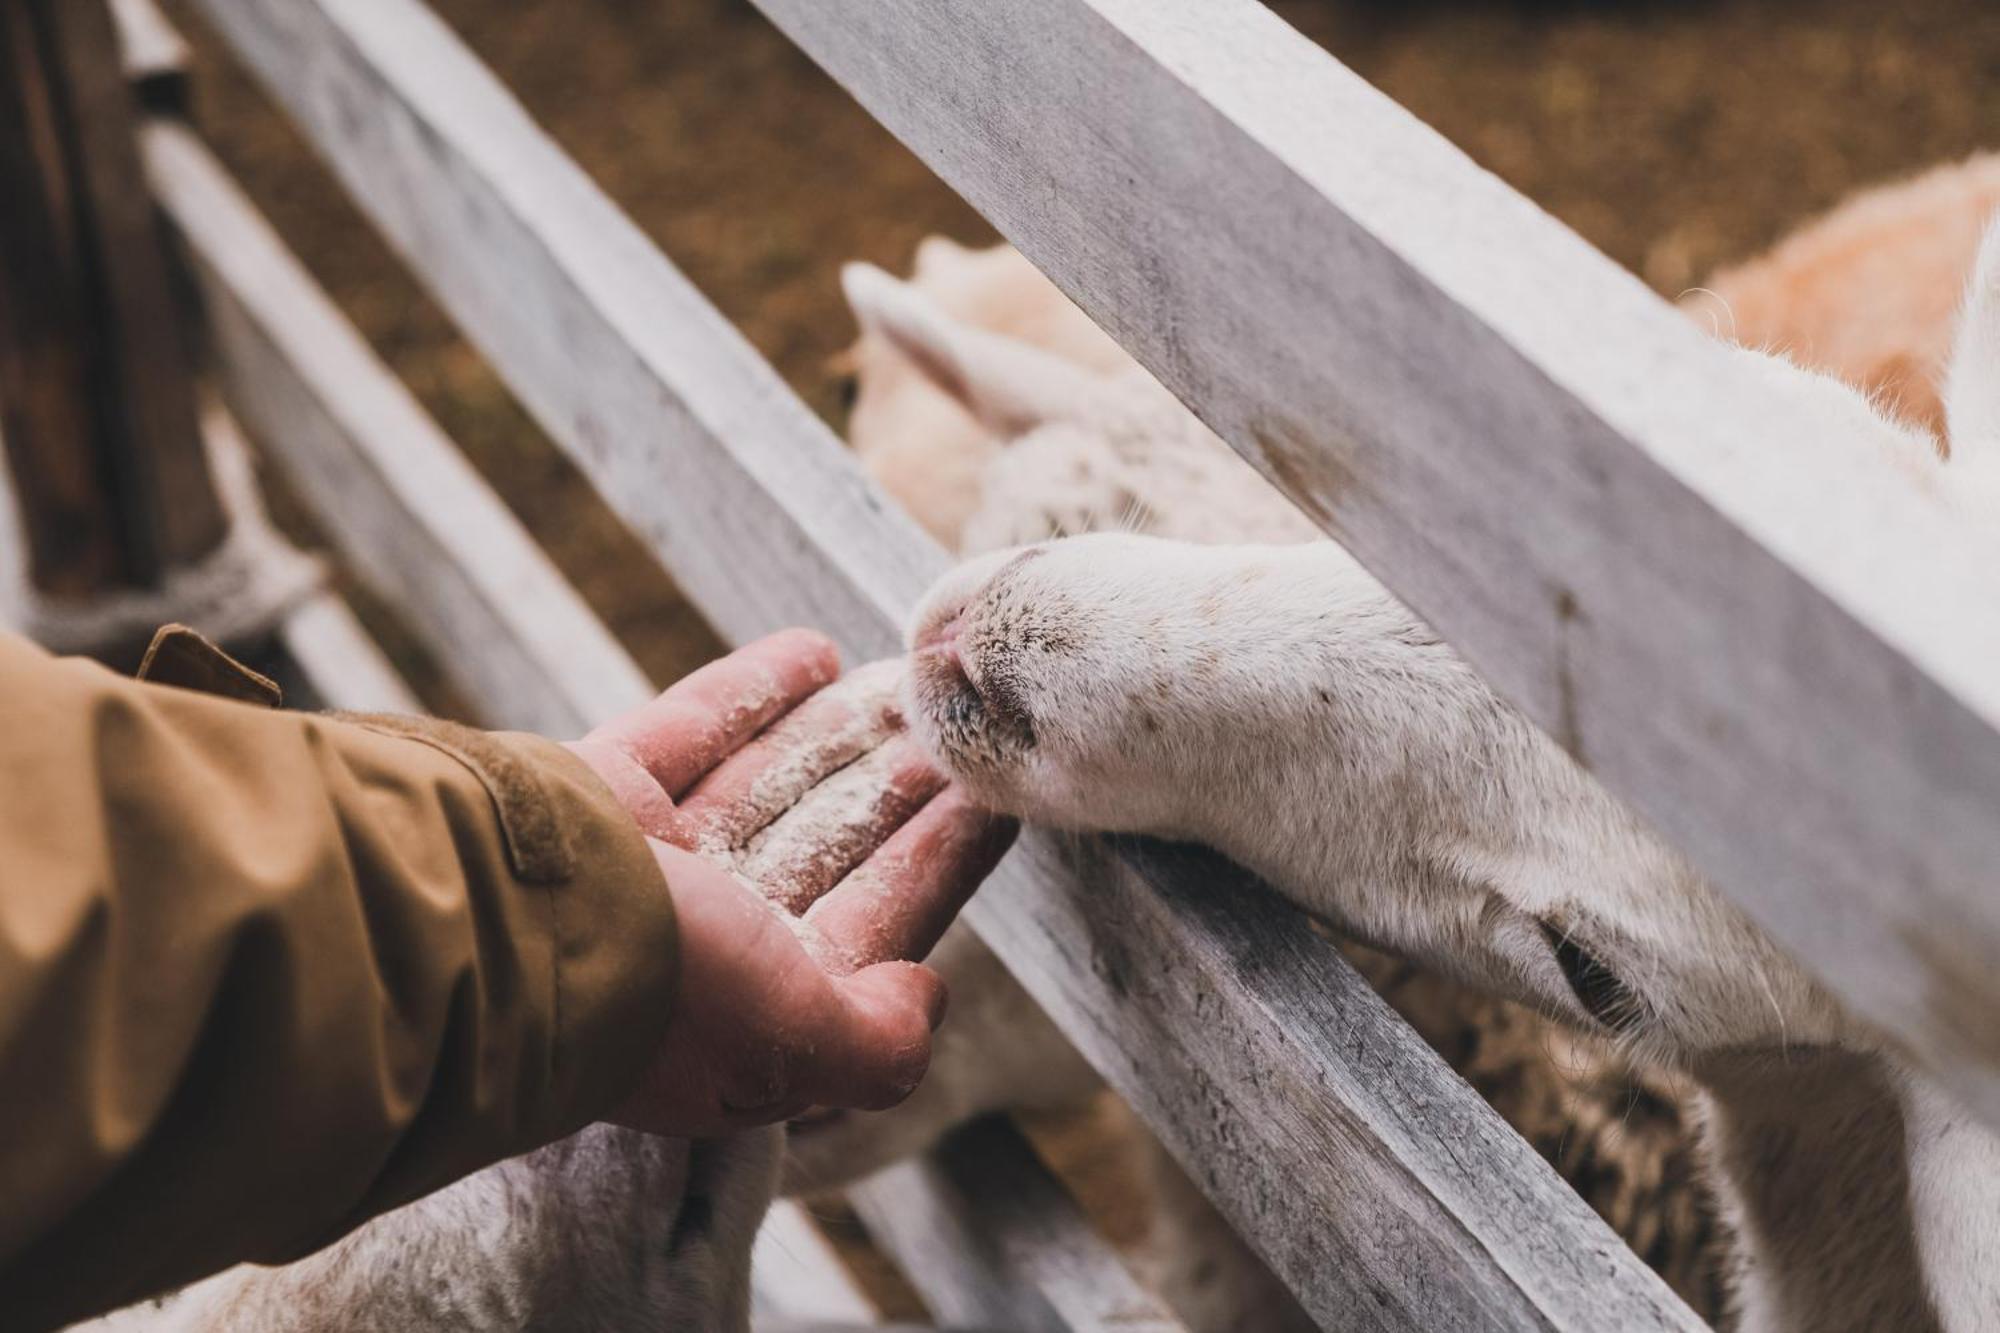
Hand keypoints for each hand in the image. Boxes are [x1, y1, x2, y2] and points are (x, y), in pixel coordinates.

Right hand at [567, 629, 1015, 1136]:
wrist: (492, 928)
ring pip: (765, 784)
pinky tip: (816, 651)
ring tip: (904, 681)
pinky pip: (692, 728)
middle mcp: (702, 941)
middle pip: (826, 844)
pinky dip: (754, 690)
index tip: (997, 804)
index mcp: (752, 1011)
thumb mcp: (793, 1045)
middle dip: (892, 791)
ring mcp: (647, 861)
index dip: (940, 863)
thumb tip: (929, 993)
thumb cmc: (655, 997)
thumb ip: (877, 1046)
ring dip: (836, 735)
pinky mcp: (597, 792)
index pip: (876, 920)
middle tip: (956, 730)